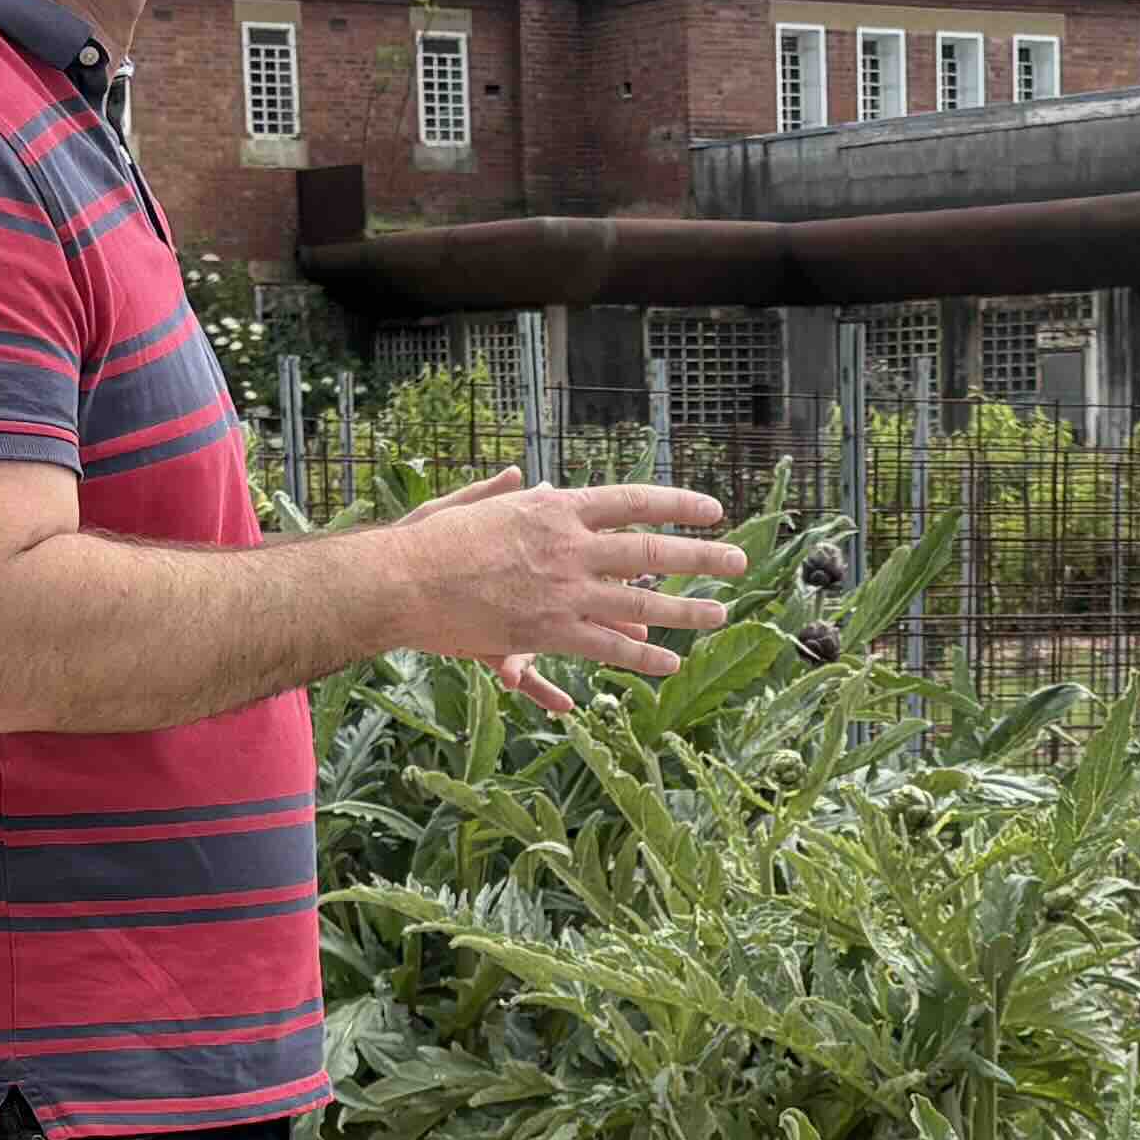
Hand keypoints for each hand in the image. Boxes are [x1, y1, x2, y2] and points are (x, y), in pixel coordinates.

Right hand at [376, 467, 747, 708]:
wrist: (402, 580)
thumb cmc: (428, 540)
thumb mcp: (470, 503)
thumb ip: (503, 492)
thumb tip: (523, 477)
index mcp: (555, 508)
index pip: (633, 500)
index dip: (679, 504)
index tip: (712, 510)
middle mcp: (568, 546)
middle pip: (651, 551)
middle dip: (701, 556)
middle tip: (737, 561)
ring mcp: (562, 591)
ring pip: (640, 602)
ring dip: (687, 610)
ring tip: (721, 612)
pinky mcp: (547, 631)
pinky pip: (607, 647)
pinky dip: (641, 656)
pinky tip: (668, 662)